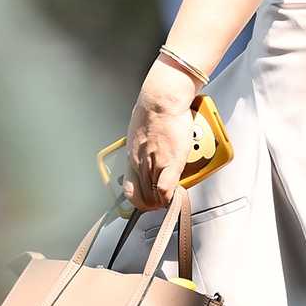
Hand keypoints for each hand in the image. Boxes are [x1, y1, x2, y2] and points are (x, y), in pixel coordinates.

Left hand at [126, 60, 198, 210]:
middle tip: (163, 202)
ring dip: (164, 202)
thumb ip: (143, 152)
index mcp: (131, 159)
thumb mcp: (140, 136)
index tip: (149, 202)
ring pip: (155, 196)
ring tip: (171, 198)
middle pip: (144, 198)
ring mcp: (154, 164)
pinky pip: (167, 188)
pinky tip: (175, 195)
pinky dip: (170, 196)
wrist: (161, 101)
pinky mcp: (171, 162)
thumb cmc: (153, 113)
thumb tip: (148, 159)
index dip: (140, 202)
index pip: (130, 192)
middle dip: (155, 205)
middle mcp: (140, 164)